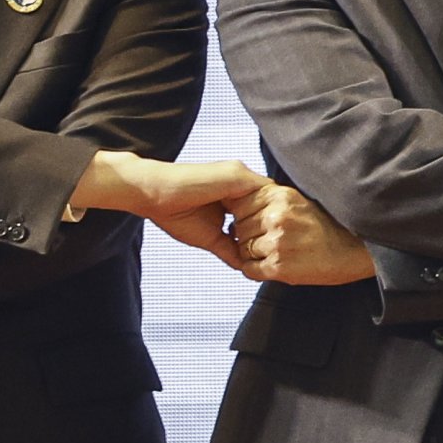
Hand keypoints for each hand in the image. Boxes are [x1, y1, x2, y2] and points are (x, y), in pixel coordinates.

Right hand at [68, 151, 264, 252]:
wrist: (153, 194)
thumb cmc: (174, 213)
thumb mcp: (209, 236)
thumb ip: (229, 248)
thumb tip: (244, 267)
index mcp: (234, 194)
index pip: (262, 210)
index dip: (270, 229)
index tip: (277, 248)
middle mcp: (240, 182)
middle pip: (272, 203)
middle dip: (279, 224)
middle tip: (289, 246)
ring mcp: (240, 177)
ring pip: (272, 197)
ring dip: (276, 218)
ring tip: (282, 241)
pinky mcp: (237, 175)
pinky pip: (265, 191)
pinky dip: (269, 209)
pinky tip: (271, 228)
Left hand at [231, 183, 375, 288]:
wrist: (353, 251)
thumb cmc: (326, 227)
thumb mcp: (298, 202)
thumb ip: (269, 200)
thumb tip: (234, 207)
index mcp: (281, 195)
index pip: (238, 205)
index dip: (245, 216)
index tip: (258, 222)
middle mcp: (277, 216)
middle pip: (238, 228)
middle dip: (248, 235)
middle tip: (273, 240)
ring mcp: (278, 242)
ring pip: (241, 249)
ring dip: (253, 254)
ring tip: (278, 252)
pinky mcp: (279, 266)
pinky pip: (248, 269)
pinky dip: (257, 270)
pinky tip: (276, 264)